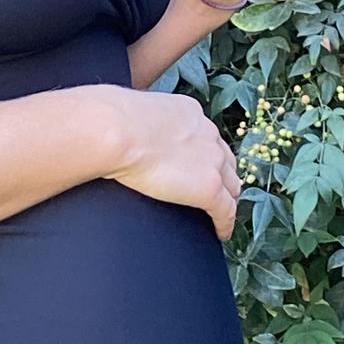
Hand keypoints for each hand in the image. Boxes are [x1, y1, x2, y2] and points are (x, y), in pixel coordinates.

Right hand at [100, 85, 241, 242]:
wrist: (118, 130)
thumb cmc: (112, 119)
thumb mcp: (134, 111)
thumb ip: (140, 119)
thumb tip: (122, 123)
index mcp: (189, 112)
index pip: (206, 136)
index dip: (205, 153)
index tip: (198, 164)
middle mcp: (207, 133)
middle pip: (225, 160)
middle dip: (222, 175)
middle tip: (213, 190)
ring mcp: (212, 161)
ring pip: (231, 185)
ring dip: (226, 199)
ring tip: (219, 214)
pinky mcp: (209, 188)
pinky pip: (226, 211)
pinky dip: (225, 224)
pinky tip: (219, 233)